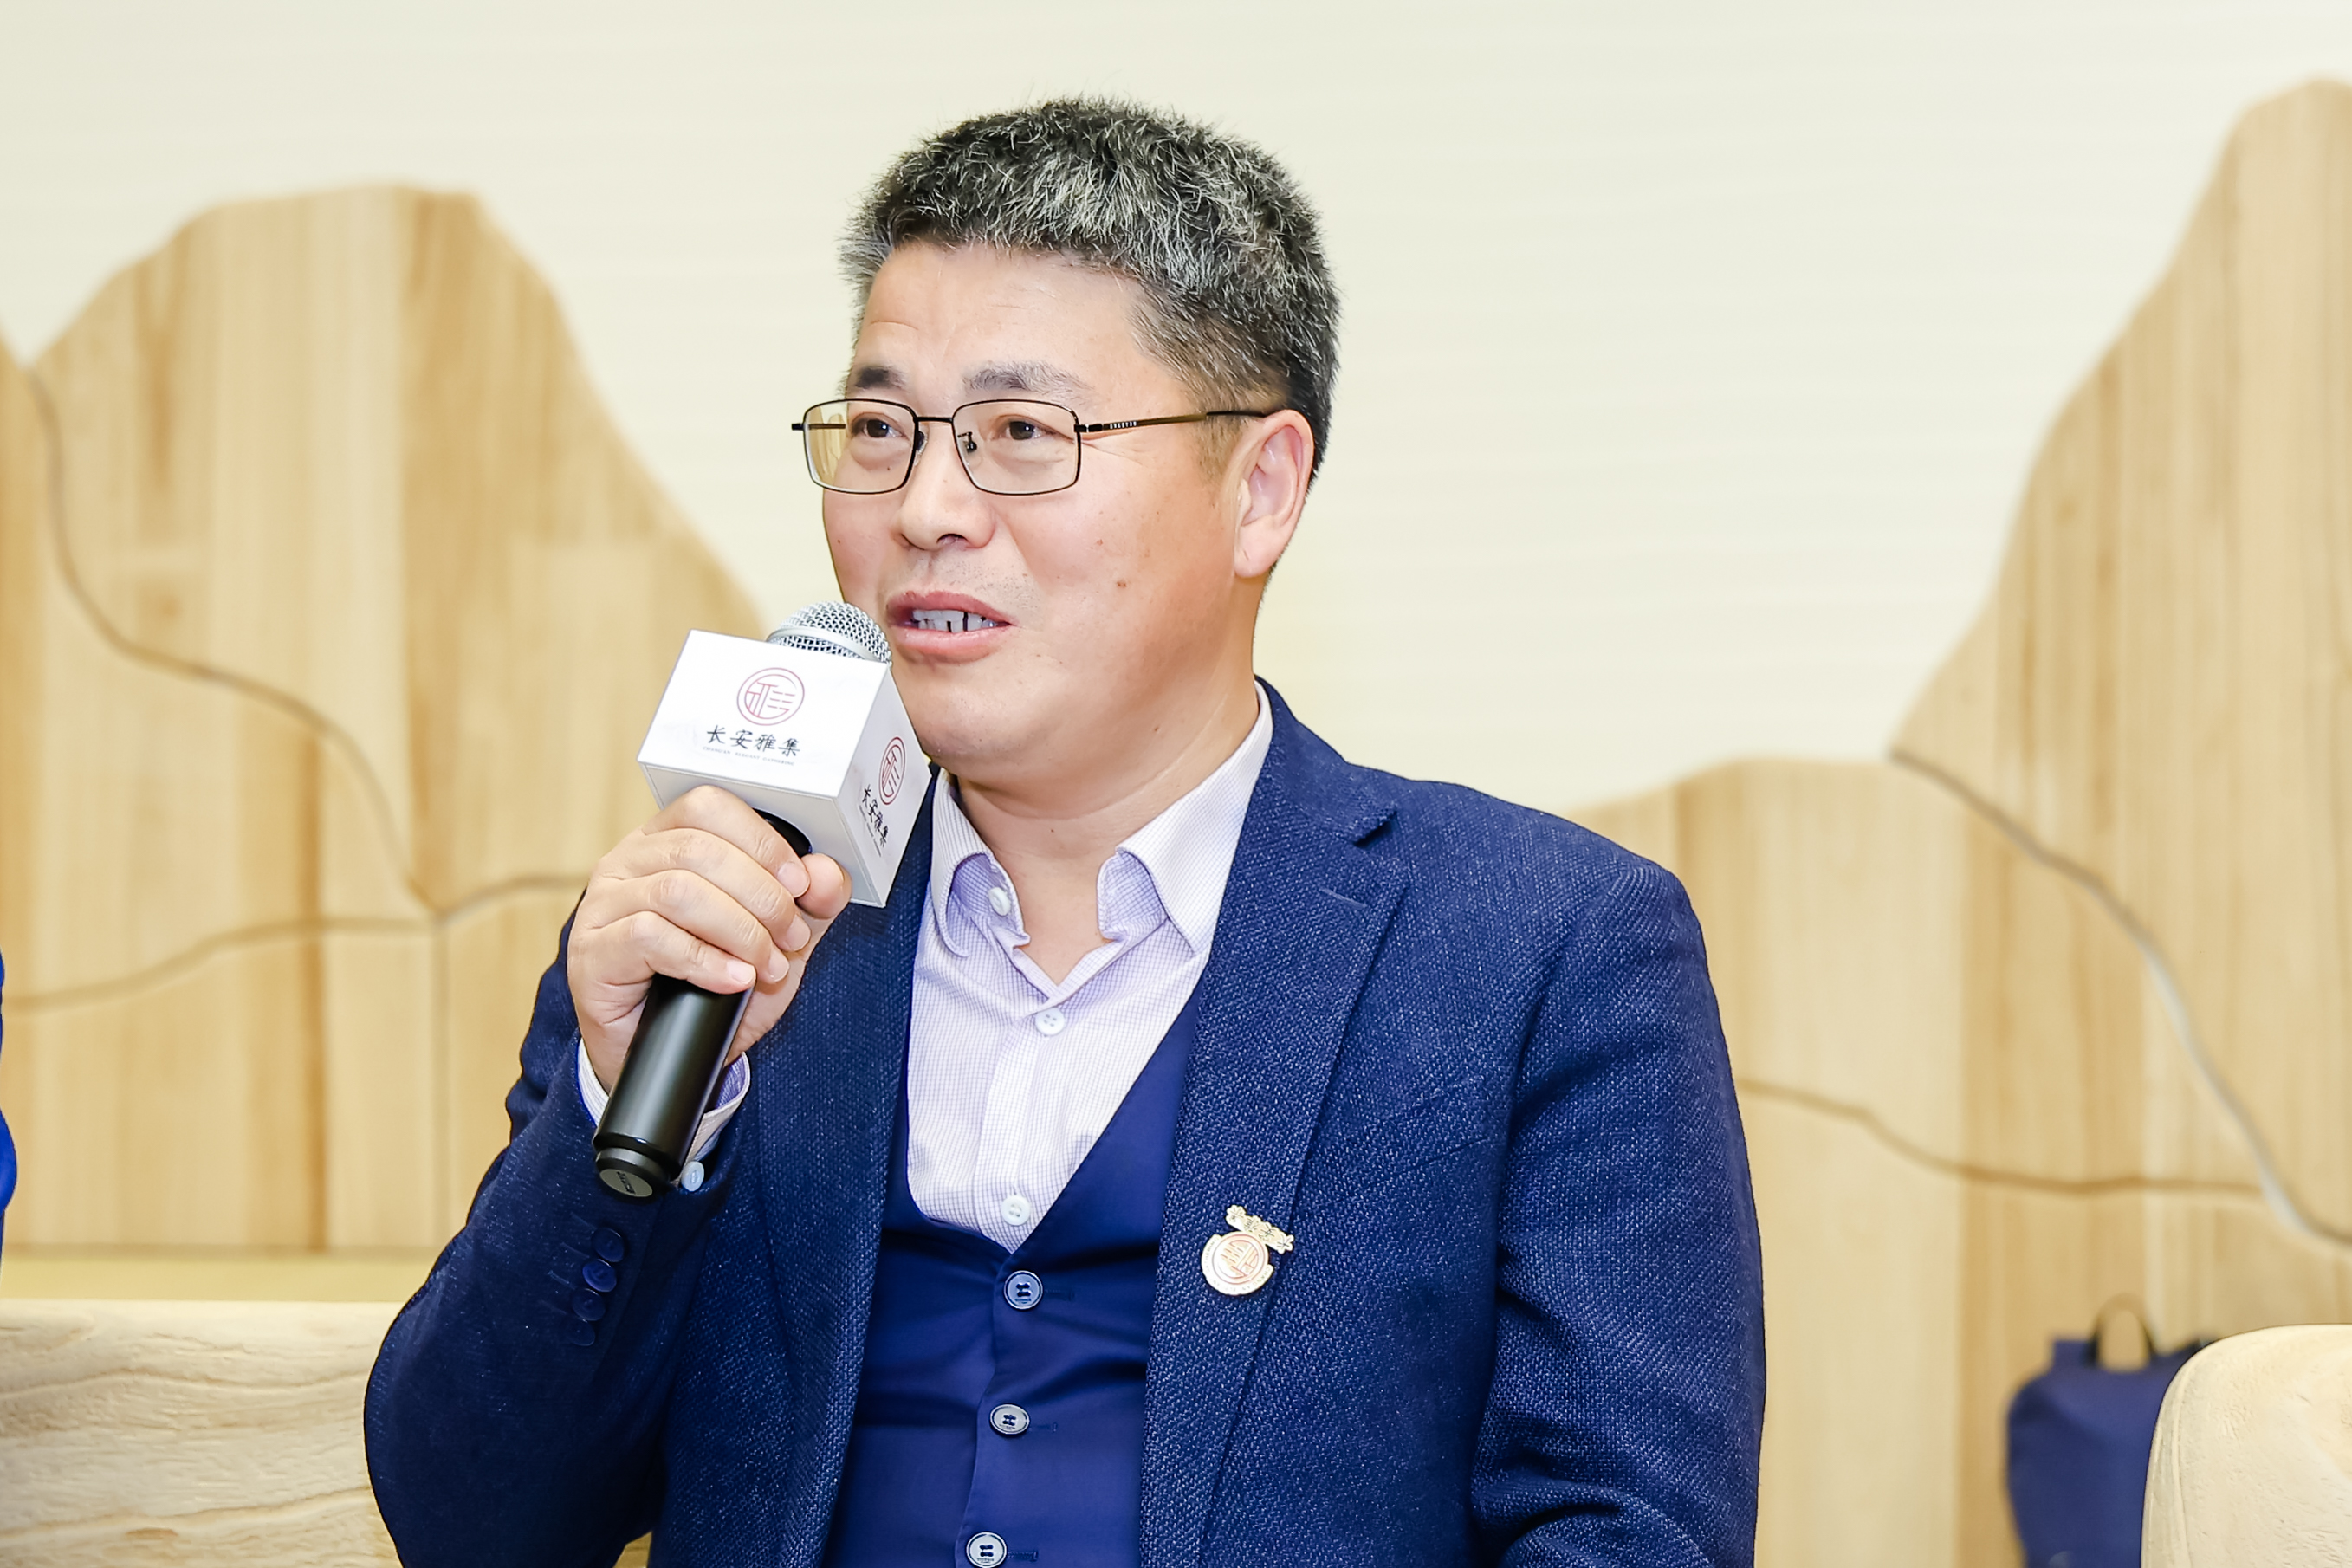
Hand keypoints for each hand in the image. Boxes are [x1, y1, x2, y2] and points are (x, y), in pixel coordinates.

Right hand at [568, 787, 852, 1091]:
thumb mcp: (777, 940)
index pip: (707, 806)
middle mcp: (627, 862)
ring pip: (677, 891)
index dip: (760, 839)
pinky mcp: (593, 951)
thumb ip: (809, 904)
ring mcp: (602, 905)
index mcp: (666, 840)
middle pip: (698, 850)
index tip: (798, 883)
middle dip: (761, 895)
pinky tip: (734, 980)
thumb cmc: (714, 985)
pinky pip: (649, 937)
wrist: (671, 1053)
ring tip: (767, 965)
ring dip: (738, 930)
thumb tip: (827, 872)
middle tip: (791, 936)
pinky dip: (704, 960)